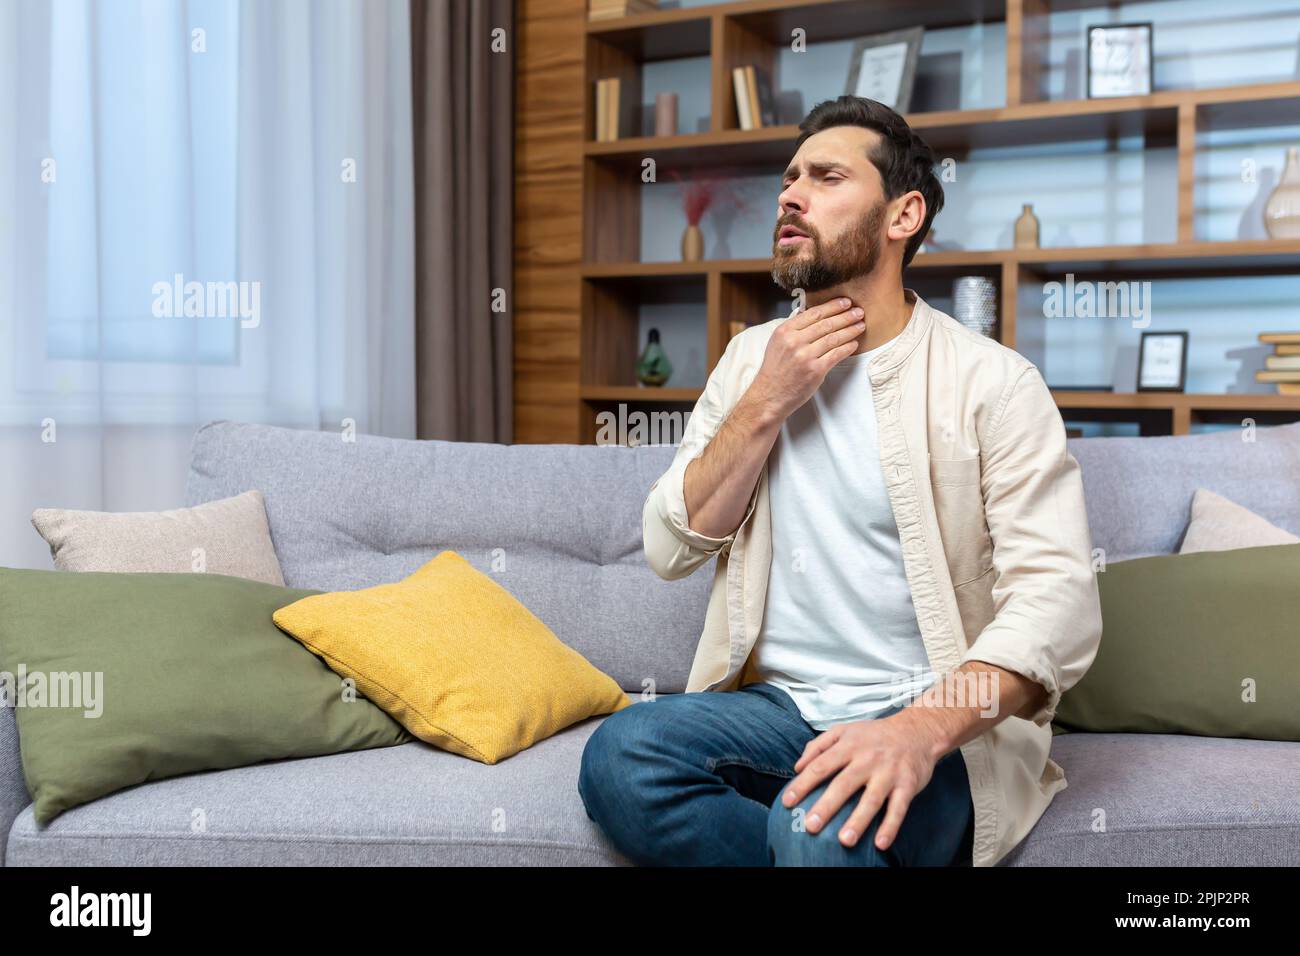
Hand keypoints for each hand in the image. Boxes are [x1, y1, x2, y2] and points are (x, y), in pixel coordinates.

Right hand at [747, 297, 865, 419]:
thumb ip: (794, 329)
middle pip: (826, 323)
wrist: (770, 395)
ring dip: (850, 330)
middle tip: (858, 311)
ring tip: (860, 325)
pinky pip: (836, 354)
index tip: (845, 302)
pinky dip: (847, 348)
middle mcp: (794, 341)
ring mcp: (805, 356)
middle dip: (846, 316)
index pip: (813, 313)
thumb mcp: (777, 343)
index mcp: (785, 331)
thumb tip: (815, 316)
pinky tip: (854, 344)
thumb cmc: (775, 370)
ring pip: (833, 338)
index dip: (833, 306)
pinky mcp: (815, 370)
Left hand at [780, 709, 943, 851]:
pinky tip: (880, 844)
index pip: (821, 765)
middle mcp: (867, 758)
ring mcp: (888, 772)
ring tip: (844, 840)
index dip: (803, 784)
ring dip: (858, 821)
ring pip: (872, 799)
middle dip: (827, 806)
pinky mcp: (907, 785)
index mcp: (848, 745)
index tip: (787, 802)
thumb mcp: (844, 730)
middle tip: (811, 826)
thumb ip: (818, 745)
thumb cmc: (874, 735)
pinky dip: (890, 826)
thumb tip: (797, 767)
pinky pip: (899, 808)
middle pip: (844, 784)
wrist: (917, 731)